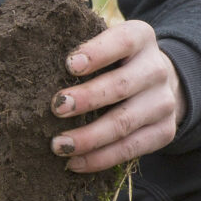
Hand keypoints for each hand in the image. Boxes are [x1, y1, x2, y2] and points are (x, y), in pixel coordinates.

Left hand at [50, 18, 180, 172]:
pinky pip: (131, 149)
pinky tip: (75, 162)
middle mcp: (157, 69)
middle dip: (88, 98)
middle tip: (57, 108)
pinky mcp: (165, 131)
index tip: (69, 65)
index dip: (97, 53)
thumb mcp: (108, 45)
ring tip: (59, 145)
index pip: (122, 41)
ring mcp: (164, 102)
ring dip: (89, 137)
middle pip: (121, 85)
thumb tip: (36, 65)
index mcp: (141, 38)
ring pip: (124, 122)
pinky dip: (100, 158)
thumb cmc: (117, 62)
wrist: (162, 85)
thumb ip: (83, 50)